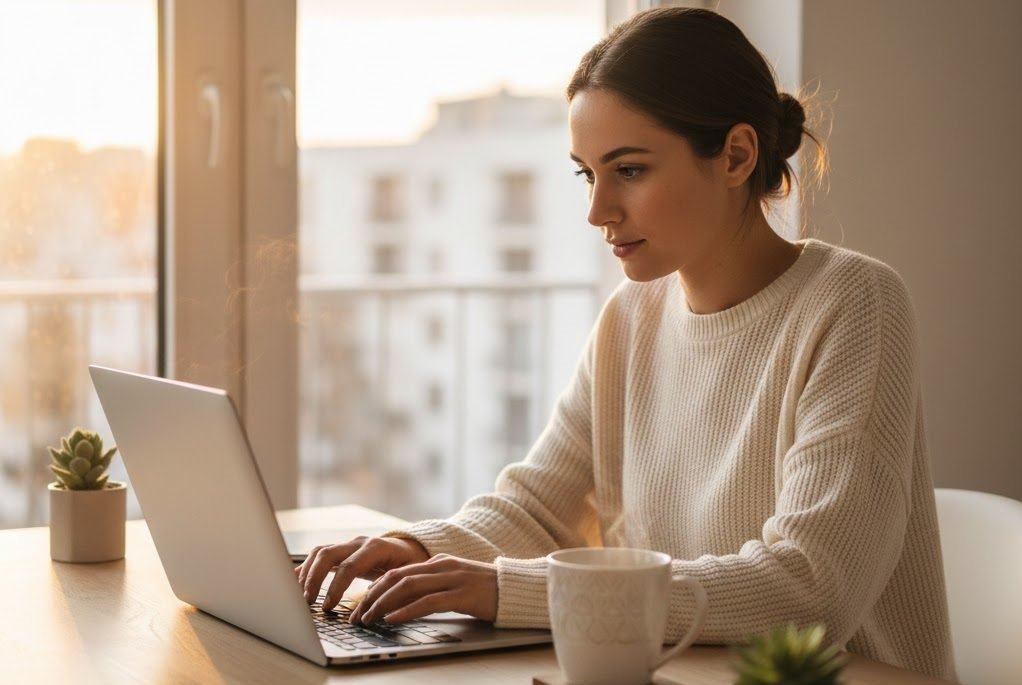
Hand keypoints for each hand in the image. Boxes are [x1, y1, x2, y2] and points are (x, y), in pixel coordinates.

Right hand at [295, 536, 428, 610]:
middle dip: (314, 578)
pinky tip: (293, 581)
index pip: (349, 566)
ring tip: (299, 596)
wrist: (413, 549)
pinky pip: (319, 556)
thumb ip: (392, 588)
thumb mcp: (409, 576)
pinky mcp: (342, 551)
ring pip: (320, 552)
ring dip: (306, 573)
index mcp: (377, 548)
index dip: (335, 587)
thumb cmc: (413, 565)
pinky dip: (305, 568)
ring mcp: (349, 545)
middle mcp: (359, 543)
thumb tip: (374, 608)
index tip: (327, 607)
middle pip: (328, 554)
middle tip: (306, 602)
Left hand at [349, 553, 497, 625]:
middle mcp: (442, 566)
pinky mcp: (462, 594)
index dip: (375, 588)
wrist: (516, 590)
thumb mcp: (454, 584)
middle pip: (397, 577)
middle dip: (372, 596)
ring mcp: (452, 578)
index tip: (360, 604)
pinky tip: (392, 619)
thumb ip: (432, 587)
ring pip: (407, 587)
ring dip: (383, 604)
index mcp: (438, 562)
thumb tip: (403, 604)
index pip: (398, 571)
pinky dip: (406, 611)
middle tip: (357, 615)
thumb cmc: (485, 591)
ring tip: (368, 618)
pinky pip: (427, 601)